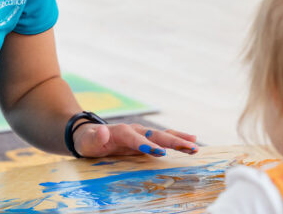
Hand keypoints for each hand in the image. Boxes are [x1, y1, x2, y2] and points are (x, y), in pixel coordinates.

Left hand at [73, 122, 197, 157]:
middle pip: (155, 135)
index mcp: (121, 131)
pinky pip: (163, 139)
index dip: (147, 145)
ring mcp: (141, 134)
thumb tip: (103, 131)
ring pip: (162, 135)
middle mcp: (134, 130)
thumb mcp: (87, 141)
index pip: (135, 138)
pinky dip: (176, 139)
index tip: (160, 153)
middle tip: (189, 147)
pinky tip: (191, 142)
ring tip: (195, 146)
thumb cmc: (88, 140)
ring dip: (179, 140)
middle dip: (172, 141)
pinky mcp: (145, 140)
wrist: (89, 134)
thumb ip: (95, 138)